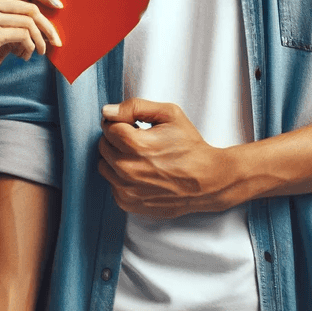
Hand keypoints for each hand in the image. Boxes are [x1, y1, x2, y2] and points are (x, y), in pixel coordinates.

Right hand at [0, 0, 62, 94]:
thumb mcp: (1, 27)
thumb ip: (18, 15)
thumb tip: (52, 10)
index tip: (59, 7)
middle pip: (30, 7)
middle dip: (48, 26)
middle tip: (56, 41)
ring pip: (29, 23)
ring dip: (39, 41)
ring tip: (38, 52)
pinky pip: (23, 36)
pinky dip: (30, 47)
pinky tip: (24, 56)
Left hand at [98, 98, 240, 216]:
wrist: (207, 181)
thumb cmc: (189, 146)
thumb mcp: (169, 114)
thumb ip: (135, 107)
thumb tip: (107, 111)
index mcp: (136, 145)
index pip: (109, 127)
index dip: (121, 123)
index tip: (133, 125)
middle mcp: (128, 169)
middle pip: (104, 146)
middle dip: (117, 139)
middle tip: (138, 140)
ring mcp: (127, 189)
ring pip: (104, 165)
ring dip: (116, 158)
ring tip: (139, 156)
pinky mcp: (129, 203)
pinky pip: (112, 185)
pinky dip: (121, 177)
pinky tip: (141, 173)